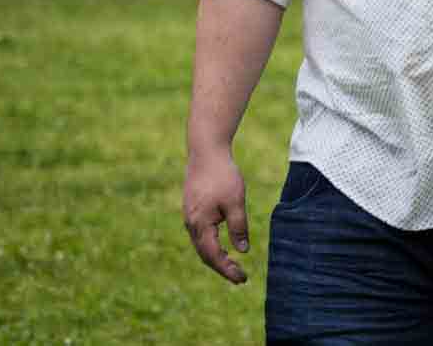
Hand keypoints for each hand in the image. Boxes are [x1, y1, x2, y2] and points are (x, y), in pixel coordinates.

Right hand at [182, 147, 251, 283]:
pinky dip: (211, 245)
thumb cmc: (222, 176)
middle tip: (240, 277)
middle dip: (222, 267)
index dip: (227, 269)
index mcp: (200, 225)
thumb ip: (238, 227)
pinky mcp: (192, 210)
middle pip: (205, 254)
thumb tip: (243, 250)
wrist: (206, 152)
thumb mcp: (236, 202)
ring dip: (216, 257)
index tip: (242, 279)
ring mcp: (190, 217)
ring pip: (202, 245)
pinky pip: (201, 234)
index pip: (213, 256)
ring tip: (232, 266)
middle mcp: (191, 224)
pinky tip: (222, 246)